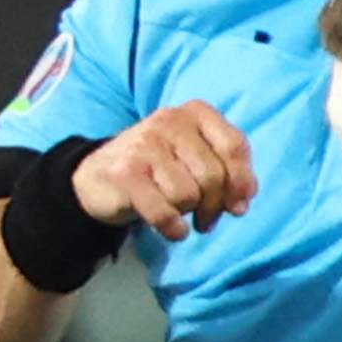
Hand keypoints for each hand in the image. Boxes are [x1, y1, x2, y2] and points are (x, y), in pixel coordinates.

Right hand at [73, 104, 255, 240]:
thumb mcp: (196, 158)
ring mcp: (145, 145)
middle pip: (212, 176)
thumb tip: (242, 203)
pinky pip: (164, 212)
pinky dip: (172, 228)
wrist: (99, 176)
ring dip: (187, 213)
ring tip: (178, 212)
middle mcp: (169, 121)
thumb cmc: (160, 169)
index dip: (242, 182)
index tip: (238, 205)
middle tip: (206, 219)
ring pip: (188, 195)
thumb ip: (227, 173)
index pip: (234, 146)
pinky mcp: (125, 173)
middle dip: (214, 206)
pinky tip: (171, 229)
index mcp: (194, 113)